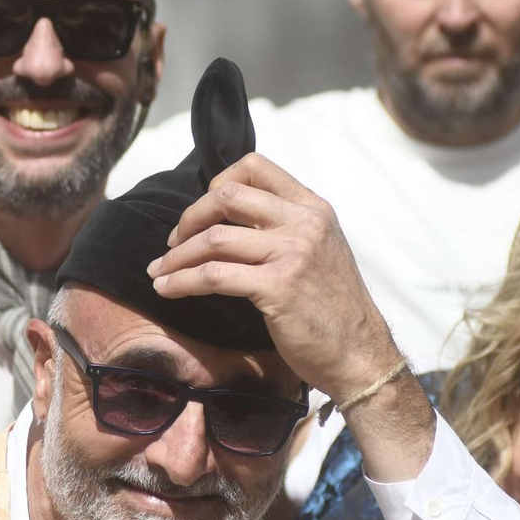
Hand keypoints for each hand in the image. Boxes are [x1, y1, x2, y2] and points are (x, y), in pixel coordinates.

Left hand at [149, 154, 400, 403]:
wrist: (359, 353)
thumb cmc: (333, 309)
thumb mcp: (319, 250)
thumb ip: (284, 228)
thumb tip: (230, 220)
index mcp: (312, 208)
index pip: (255, 166)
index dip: (218, 183)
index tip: (201, 212)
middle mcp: (303, 223)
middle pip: (227, 197)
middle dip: (189, 218)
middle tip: (173, 243)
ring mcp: (292, 253)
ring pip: (214, 238)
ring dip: (177, 257)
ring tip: (160, 272)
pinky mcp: (277, 287)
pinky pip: (214, 276)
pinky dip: (182, 282)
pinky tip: (169, 290)